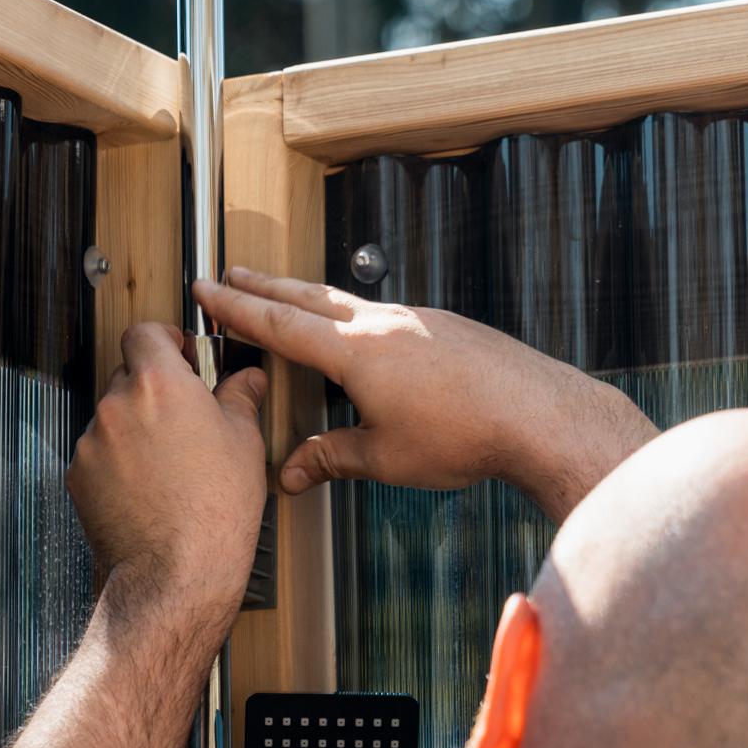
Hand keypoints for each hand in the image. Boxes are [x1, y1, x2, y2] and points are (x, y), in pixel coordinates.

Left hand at [69, 322, 268, 619]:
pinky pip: (99, 453)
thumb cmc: (212, 515)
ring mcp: (93, 441)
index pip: (146, 331)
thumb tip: (246, 382)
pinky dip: (118, 461)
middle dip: (153, 388)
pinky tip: (148, 485)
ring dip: (135, 427)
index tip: (181, 353)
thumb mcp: (244, 444)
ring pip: (113, 416)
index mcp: (160, 385)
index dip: (165, 339)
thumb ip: (240, 399)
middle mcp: (119, 406)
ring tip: (170, 462)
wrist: (174, 574)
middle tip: (185, 414)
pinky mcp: (79, 475)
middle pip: (128, 373)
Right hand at [193, 266, 657, 522]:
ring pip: (350, 302)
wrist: (541, 415)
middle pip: (309, 297)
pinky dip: (358, 317)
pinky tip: (365, 334)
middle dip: (265, 286)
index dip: (236, 309)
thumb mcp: (385, 458)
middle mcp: (384, 324)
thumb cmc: (467, 436)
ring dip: (312, 298)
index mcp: (357, 352)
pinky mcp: (447, 327)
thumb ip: (332, 459)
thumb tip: (291, 474)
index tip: (207, 290)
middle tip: (233, 274)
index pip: (280, 323)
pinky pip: (387, 315)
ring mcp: (418, 319)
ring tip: (291, 299)